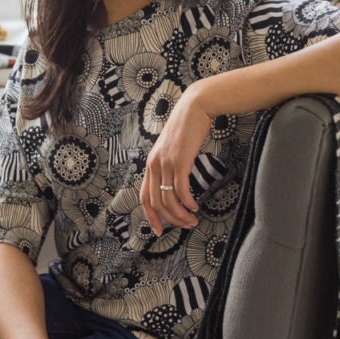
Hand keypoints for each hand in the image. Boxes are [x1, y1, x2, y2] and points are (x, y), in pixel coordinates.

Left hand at [140, 83, 211, 235]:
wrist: (194, 108)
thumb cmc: (186, 129)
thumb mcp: (172, 149)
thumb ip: (169, 165)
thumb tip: (175, 185)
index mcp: (151, 164)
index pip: (144, 197)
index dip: (150, 216)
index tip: (159, 230)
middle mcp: (154, 165)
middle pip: (156, 202)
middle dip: (170, 219)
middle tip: (185, 226)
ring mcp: (166, 163)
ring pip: (169, 199)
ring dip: (181, 214)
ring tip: (192, 220)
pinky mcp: (179, 160)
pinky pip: (181, 189)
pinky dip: (187, 202)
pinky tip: (195, 207)